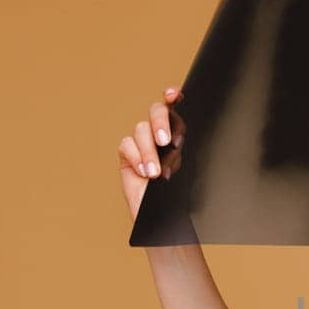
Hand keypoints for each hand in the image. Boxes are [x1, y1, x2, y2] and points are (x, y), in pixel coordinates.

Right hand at [118, 86, 186, 221]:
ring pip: (141, 130)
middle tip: (166, 142)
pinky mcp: (126, 154)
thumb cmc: (174, 192)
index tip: (174, 94)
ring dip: (149, 152)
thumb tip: (176, 138)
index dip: (172, 97)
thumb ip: (178, 149)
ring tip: (155, 173)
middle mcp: (158, 133)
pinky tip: (144, 172)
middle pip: (156, 111)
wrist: (159, 213)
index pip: (174, 108)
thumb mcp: (181, 167)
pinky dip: (136, 157)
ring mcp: (140, 142)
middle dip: (161, 123)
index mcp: (176, 132)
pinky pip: (127, 145)